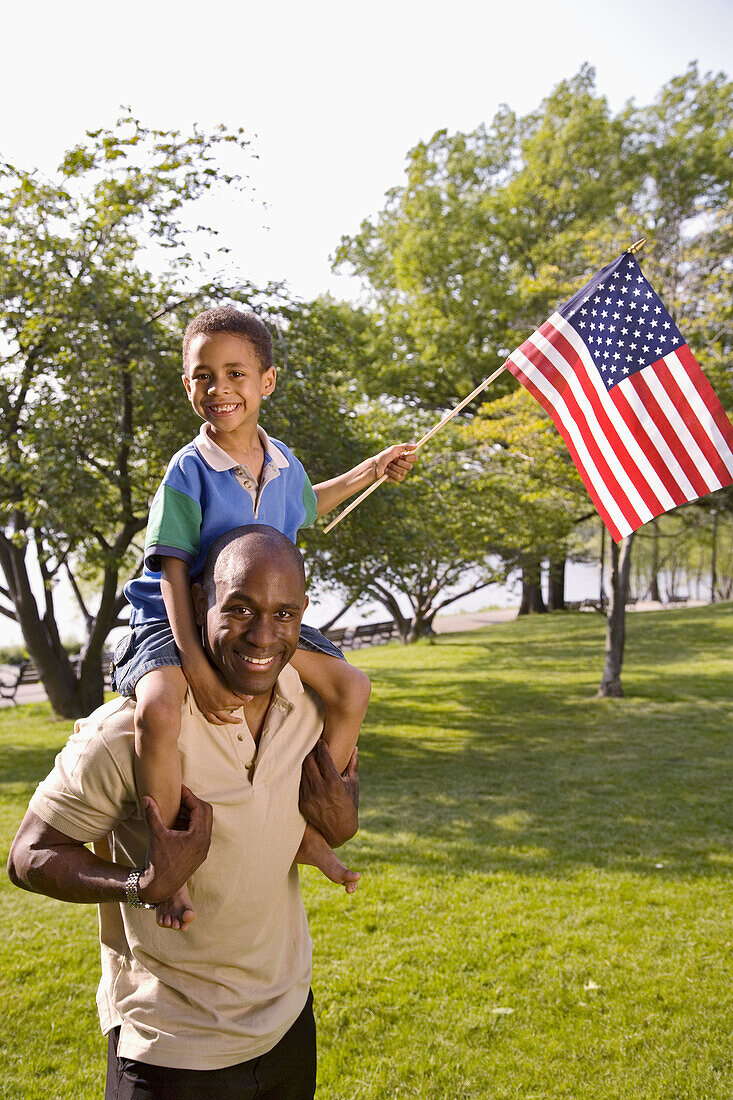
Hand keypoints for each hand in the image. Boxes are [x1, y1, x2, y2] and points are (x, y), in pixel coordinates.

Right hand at [138, 786, 212, 903]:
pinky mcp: (199, 854)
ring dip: (192, 813)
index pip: (199, 807)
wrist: (159, 887)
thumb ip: (152, 814)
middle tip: (179, 797)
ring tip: (176, 808)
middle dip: (193, 802)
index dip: (189, 796)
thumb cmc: (158, 862)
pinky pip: (200, 833)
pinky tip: (176, 823)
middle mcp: (205, 842)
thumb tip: (146, 797)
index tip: (179, 789)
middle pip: (206, 813)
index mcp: (199, 836)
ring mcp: (203, 849)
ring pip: (204, 823)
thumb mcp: (156, 835)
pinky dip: (191, 824)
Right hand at [185, 659, 251, 724]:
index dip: (246, 700)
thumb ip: (240, 692)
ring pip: (225, 717)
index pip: (241, 703)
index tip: (248, 698)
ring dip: (233, 719)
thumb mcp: (229, 683)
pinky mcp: (205, 709)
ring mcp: (212, 709)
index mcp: (227, 699)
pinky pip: (213, 720)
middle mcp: (220, 706)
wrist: (199, 675)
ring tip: (239, 721)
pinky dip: (220, 722)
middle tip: (242, 703)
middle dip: (239, 705)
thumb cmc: (214, 676)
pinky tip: (224, 723)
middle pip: (234, 708)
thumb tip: (250, 698)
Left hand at [299, 741, 358, 847]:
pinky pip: (301, 785)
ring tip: (312, 761)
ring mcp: (309, 797)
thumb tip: (354, 748)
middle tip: (315, 751)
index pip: (323, 757)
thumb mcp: (353, 784)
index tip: (322, 742)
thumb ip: (353, 764)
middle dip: (312, 753)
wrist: (339, 830)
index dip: (321, 746)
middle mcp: (319, 788)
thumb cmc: (349, 805)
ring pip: (302, 772)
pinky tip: (309, 775)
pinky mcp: (303, 804)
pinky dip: (305, 778)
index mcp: (333, 782)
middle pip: (308, 761)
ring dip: (307, 765)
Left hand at [374, 442, 417, 482]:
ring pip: (403, 471)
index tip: (402, 456)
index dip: (409, 458)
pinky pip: (399, 477)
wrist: (375, 466)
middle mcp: (404, 465)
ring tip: (388, 466)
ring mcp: (402, 473)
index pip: (414, 458)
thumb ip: (405, 447)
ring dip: (394, 467)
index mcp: (405, 457)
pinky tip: (387, 471)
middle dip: (399, 463)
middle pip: (410, 466)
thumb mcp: (394, 449)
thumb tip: (416, 446)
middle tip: (393, 460)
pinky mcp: (397, 479)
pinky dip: (392, 473)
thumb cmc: (383, 457)